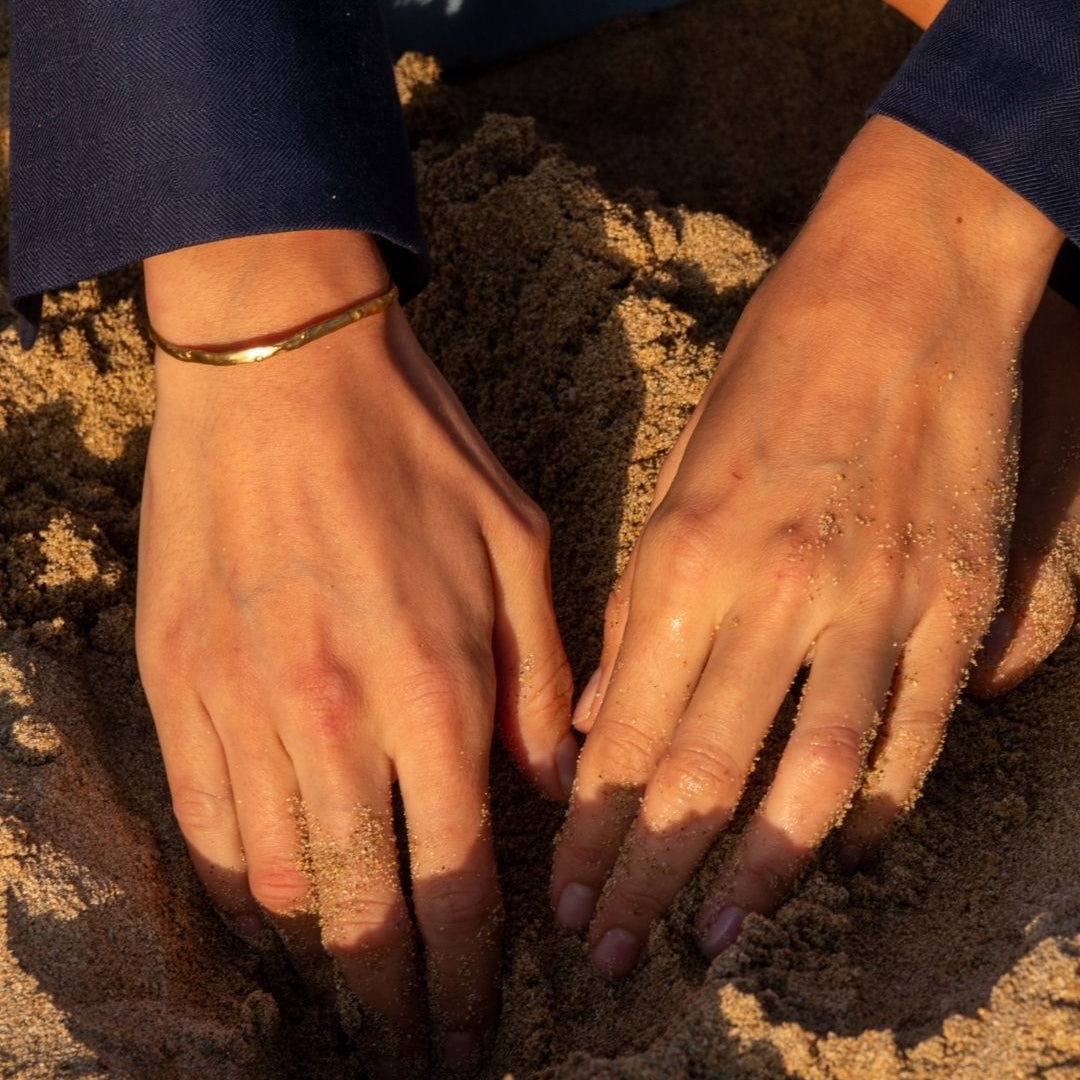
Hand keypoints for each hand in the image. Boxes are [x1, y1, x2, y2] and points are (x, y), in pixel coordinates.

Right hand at [137, 231, 574, 1073]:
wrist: (279, 367)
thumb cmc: (413, 448)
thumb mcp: (517, 545)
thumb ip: (543, 678)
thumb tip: (551, 784)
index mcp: (432, 681)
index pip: (457, 873)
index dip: (470, 972)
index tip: (478, 1032)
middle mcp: (329, 713)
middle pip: (359, 905)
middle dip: (393, 997)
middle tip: (414, 1052)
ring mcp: (237, 700)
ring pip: (275, 878)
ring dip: (317, 949)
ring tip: (353, 985)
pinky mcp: (173, 678)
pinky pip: (203, 817)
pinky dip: (241, 884)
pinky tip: (273, 904)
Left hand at [551, 117, 1061, 975]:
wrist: (905, 288)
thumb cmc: (773, 371)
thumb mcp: (679, 476)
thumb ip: (644, 605)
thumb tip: (609, 713)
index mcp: (690, 558)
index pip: (628, 733)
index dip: (593, 826)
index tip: (565, 894)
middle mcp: (777, 594)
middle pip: (702, 774)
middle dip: (649, 875)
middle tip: (610, 954)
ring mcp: (875, 603)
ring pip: (810, 777)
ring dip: (756, 873)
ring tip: (709, 938)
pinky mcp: (957, 603)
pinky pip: (911, 736)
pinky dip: (871, 811)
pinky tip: (831, 861)